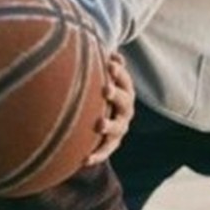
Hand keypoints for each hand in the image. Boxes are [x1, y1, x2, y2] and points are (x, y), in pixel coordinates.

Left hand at [85, 51, 135, 165]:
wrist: (102, 115)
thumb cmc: (98, 88)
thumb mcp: (103, 75)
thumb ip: (103, 62)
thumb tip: (108, 49)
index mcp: (124, 89)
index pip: (124, 78)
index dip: (118, 71)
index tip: (109, 63)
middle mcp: (125, 108)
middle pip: (125, 100)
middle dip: (116, 93)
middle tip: (105, 89)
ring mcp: (120, 126)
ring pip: (118, 128)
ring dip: (109, 126)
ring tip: (99, 124)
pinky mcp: (112, 142)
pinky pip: (105, 150)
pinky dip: (97, 155)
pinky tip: (84, 160)